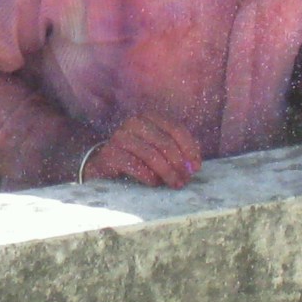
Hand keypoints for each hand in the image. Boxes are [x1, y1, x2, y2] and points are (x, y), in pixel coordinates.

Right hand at [82, 113, 201, 188]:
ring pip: (151, 154)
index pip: (176, 128)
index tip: (196, 167)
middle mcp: (134, 122)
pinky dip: (149, 176)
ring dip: (167, 173)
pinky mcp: (110, 153)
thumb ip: (177, 151)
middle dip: (179, 164)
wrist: (105, 164)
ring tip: (175, 184)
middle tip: (185, 179)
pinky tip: (155, 183)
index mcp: (149, 117)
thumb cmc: (138, 156)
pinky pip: (135, 165)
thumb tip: (193, 165)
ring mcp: (120, 136)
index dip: (189, 148)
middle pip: (165, 142)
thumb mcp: (159, 148)